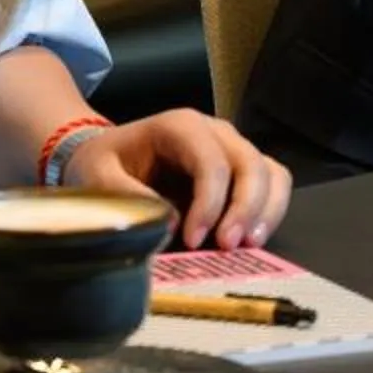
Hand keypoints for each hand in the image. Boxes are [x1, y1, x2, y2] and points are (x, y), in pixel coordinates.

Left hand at [66, 111, 292, 249]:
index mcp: (180, 126)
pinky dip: (270, 211)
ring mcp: (233, 148)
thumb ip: (128, 196)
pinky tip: (252, 239)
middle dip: (245, 208)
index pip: (211, 161)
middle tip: (227, 247)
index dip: (210, 202)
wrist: (110, 155)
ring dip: (266, 210)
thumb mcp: (99, 175)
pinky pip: (273, 184)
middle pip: (250, 163)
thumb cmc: (105, 163)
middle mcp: (216, 132)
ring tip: (249, 246)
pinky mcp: (241, 170)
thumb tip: (172, 222)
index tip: (194, 240)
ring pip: (270, 173)